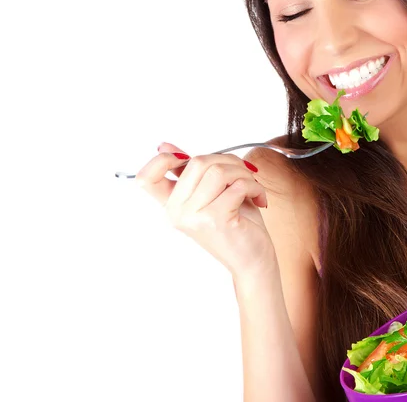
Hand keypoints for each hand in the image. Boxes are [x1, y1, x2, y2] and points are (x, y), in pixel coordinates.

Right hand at [136, 142, 275, 279]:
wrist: (253, 261)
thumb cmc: (236, 225)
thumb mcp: (210, 193)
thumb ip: (188, 172)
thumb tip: (164, 145)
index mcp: (171, 205)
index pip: (146, 178)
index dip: (164, 159)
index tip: (189, 160)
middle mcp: (176, 212)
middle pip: (198, 161)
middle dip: (229, 161)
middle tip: (244, 174)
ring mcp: (193, 216)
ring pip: (219, 171)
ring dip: (244, 174)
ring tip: (252, 187)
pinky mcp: (215, 219)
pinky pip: (238, 185)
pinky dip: (255, 187)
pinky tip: (258, 199)